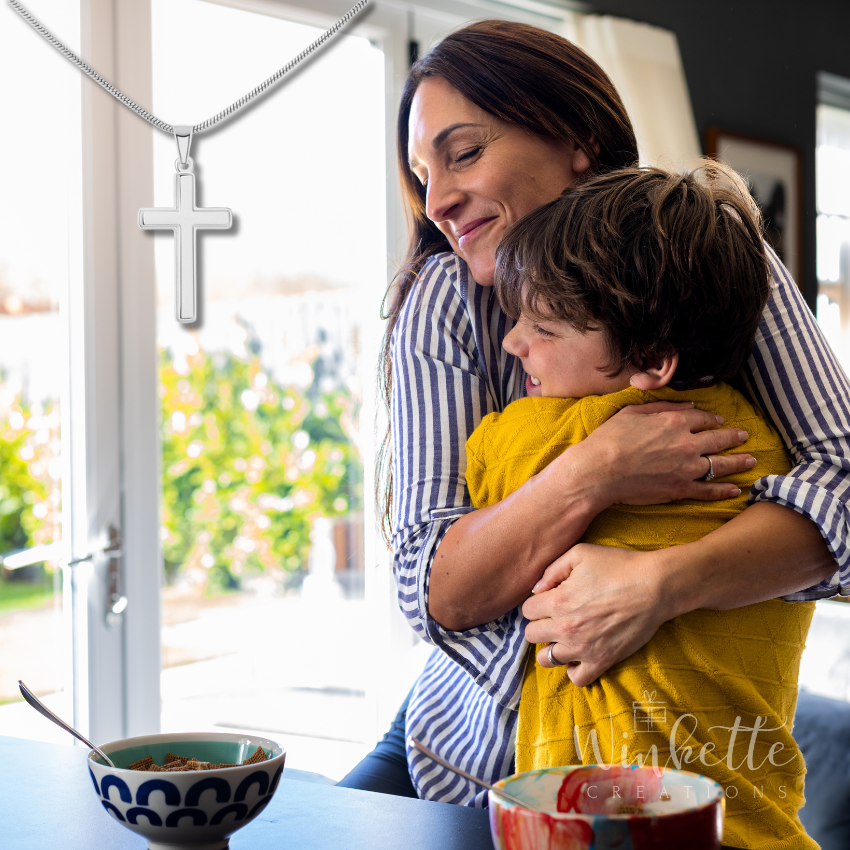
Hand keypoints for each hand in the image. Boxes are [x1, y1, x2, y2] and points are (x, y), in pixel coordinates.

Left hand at [523, 543, 673, 686]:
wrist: (655, 586)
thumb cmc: (618, 565)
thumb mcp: (580, 553)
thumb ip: (552, 569)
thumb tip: (536, 589)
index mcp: (558, 601)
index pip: (526, 610)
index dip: (536, 603)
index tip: (549, 600)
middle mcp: (566, 627)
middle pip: (531, 635)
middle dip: (540, 624)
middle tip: (555, 617)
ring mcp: (583, 648)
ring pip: (546, 660)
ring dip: (551, 648)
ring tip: (563, 638)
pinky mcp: (602, 660)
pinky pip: (577, 678)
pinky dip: (573, 669)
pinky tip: (578, 655)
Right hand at [569, 401, 752, 507]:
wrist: (600, 471)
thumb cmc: (609, 439)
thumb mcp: (632, 412)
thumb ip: (662, 407)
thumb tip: (688, 405)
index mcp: (674, 422)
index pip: (702, 418)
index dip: (713, 419)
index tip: (719, 421)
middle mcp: (687, 443)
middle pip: (719, 439)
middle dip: (734, 437)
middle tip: (744, 436)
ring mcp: (687, 468)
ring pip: (721, 464)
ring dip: (739, 462)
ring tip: (751, 460)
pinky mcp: (681, 489)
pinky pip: (709, 490)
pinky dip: (724, 490)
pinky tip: (735, 489)